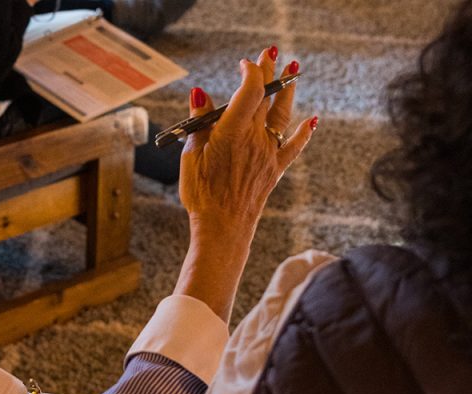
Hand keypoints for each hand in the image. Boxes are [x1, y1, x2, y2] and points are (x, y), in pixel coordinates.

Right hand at [173, 47, 316, 320]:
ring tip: (294, 71)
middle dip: (269, 72)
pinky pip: (294, 147)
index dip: (250, 72)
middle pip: (266, 97)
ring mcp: (268, 154)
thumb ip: (199, 123)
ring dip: (288, 91)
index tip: (244, 63)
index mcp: (232, 132)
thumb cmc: (201, 195)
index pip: (249, 91)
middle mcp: (255, 138)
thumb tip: (201, 94)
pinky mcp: (275, 170)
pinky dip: (305, 132)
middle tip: (273, 52)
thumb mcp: (192, 157)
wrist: (222, 229)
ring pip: (282, 115)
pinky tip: (314, 120)